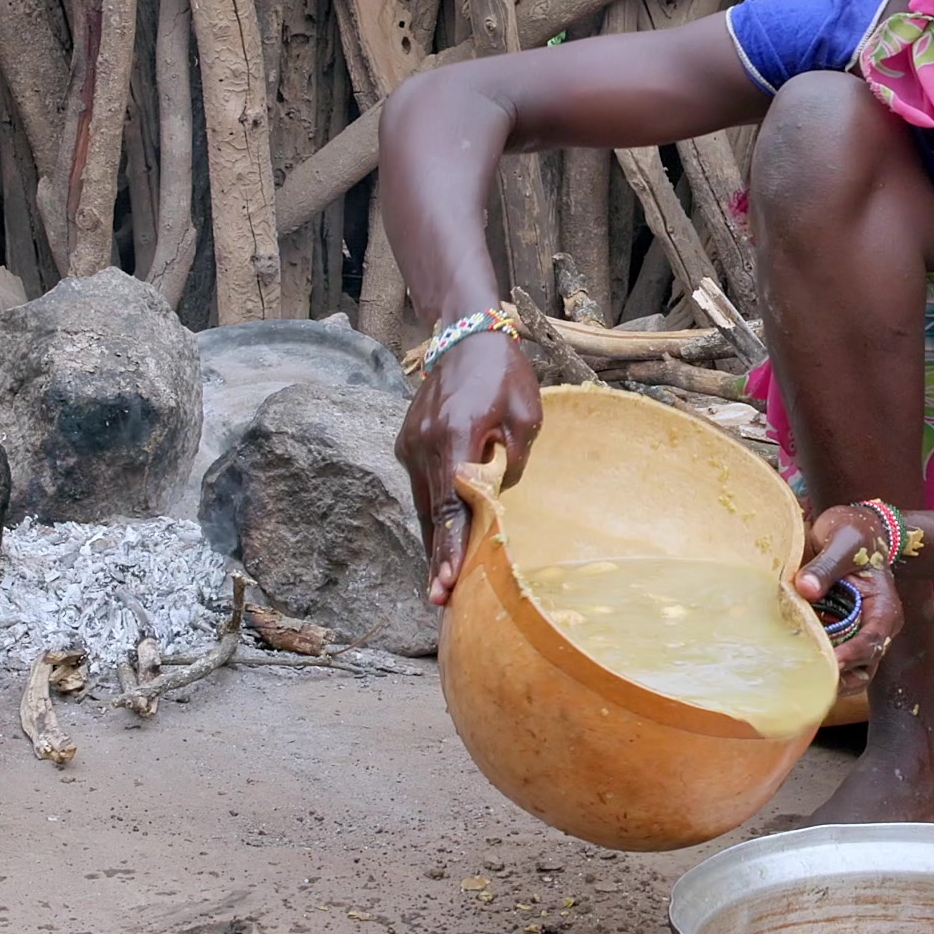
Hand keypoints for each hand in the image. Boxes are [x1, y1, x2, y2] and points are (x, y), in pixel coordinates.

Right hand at [398, 335, 542, 604]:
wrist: (466, 334)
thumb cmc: (504, 374)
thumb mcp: (525, 417)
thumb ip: (511, 462)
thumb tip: (496, 498)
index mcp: (453, 437)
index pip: (451, 505)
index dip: (452, 547)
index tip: (450, 582)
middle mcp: (423, 444)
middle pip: (431, 513)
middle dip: (437, 558)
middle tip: (441, 600)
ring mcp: (409, 442)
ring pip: (423, 502)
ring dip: (435, 539)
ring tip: (442, 582)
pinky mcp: (407, 440)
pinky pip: (421, 485)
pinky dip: (433, 512)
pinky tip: (442, 539)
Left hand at [792, 506, 902, 688]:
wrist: (850, 531)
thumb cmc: (853, 534)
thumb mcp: (842, 543)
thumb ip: (825, 565)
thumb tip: (805, 589)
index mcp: (884, 609)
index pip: (873, 641)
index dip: (853, 654)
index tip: (831, 661)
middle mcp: (873, 629)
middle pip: (862, 668)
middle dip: (838, 676)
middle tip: (807, 676)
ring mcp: (855, 636)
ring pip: (847, 673)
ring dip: (824, 676)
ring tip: (795, 673)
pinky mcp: (836, 636)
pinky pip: (826, 659)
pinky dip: (811, 663)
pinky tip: (788, 659)